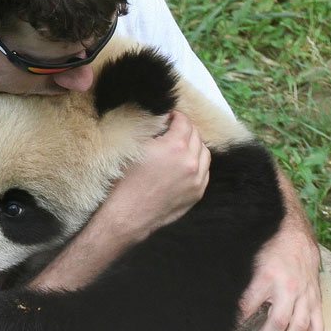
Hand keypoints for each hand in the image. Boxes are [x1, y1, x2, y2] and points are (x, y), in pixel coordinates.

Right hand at [107, 109, 211, 239]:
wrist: (128, 214)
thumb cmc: (126, 181)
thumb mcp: (136, 149)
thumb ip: (153, 131)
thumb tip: (162, 122)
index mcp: (175, 146)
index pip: (184, 122)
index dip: (176, 116)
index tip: (170, 116)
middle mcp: (190, 162)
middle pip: (196, 135)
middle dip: (186, 129)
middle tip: (174, 129)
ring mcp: (196, 179)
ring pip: (204, 153)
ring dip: (195, 145)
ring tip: (182, 146)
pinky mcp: (197, 193)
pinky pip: (204, 172)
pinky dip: (198, 164)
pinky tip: (185, 164)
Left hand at [240, 177, 323, 330]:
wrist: (292, 225)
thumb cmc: (264, 241)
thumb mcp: (246, 257)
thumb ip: (237, 278)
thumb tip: (215, 292)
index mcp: (266, 277)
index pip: (247, 308)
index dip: (236, 323)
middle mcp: (288, 287)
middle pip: (277, 324)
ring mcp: (305, 292)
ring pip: (299, 327)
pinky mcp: (316, 294)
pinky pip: (319, 322)